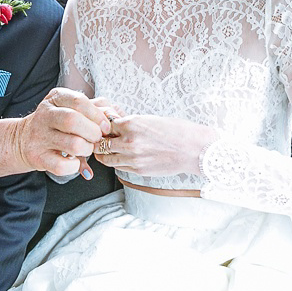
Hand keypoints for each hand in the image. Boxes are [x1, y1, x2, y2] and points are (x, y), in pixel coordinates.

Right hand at [0, 88, 111, 177]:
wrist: (24, 139)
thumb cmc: (57, 123)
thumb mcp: (72, 108)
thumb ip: (95, 108)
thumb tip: (115, 117)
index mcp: (56, 98)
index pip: (79, 101)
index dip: (97, 115)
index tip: (105, 126)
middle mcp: (45, 114)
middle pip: (73, 120)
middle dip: (92, 132)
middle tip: (96, 139)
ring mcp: (39, 136)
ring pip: (72, 144)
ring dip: (86, 150)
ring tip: (86, 149)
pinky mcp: (37, 157)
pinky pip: (62, 166)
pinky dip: (74, 166)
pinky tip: (75, 162)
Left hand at [92, 115, 215, 176]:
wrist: (193, 149)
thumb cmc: (176, 131)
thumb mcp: (149, 119)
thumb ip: (130, 123)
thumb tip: (115, 125)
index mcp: (131, 124)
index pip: (104, 126)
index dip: (103, 128)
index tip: (103, 129)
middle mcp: (129, 142)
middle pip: (100, 144)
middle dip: (99, 143)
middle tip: (100, 142)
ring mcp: (133, 158)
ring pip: (106, 159)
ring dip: (105, 155)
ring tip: (108, 151)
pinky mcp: (138, 170)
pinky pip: (119, 167)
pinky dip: (117, 163)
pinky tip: (122, 158)